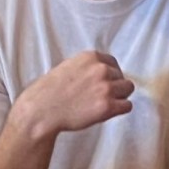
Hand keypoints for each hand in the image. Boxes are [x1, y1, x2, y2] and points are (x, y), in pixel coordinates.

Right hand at [13, 51, 134, 139]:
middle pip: (121, 76)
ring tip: (104, 103)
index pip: (113, 63)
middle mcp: (101, 69)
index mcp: (91, 57)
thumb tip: (104, 71)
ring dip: (119, 97)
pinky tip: (108, 112)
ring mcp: (106, 88)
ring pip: (128, 89)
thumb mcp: (68, 67)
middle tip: (100, 96)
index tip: (103, 83)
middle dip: (114, 86)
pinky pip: (127, 106)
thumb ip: (87, 67)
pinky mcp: (108, 106)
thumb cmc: (49, 92)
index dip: (110, 74)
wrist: (41, 111)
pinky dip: (120, 109)